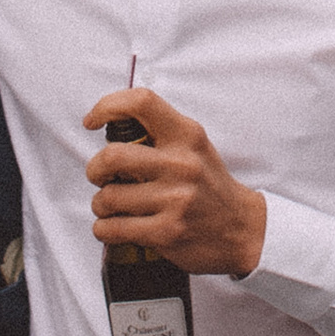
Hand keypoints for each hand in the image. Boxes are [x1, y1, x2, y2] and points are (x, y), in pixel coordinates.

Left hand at [82, 88, 266, 279]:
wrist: (242, 229)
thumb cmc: (210, 186)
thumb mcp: (195, 147)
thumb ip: (161, 132)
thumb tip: (112, 122)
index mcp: (187, 135)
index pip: (141, 102)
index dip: (107, 106)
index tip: (92, 121)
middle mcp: (181, 164)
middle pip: (112, 156)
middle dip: (94, 169)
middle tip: (98, 176)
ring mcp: (175, 200)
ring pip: (108, 197)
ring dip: (100, 204)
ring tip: (110, 206)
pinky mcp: (167, 232)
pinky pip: (113, 229)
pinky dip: (103, 229)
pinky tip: (112, 227)